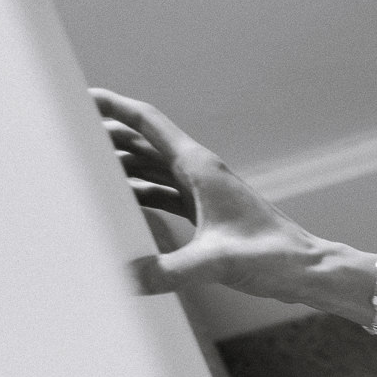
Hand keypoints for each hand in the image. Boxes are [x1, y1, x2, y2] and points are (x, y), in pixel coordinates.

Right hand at [93, 90, 319, 298]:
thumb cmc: (272, 258)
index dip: (113, 105)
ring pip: (153, 168)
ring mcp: (205, 192)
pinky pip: (165, 193)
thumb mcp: (216, 263)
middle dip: (108, 136)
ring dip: (123, 166)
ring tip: (87, 170)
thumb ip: (170, 271)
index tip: (80, 96)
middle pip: (143, 142)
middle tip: (69, 138)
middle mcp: (201, 172)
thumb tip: (129, 279)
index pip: (147, 121)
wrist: (307, 270)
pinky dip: (142, 192)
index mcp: (200, 167)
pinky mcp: (208, 213)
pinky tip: (123, 203)